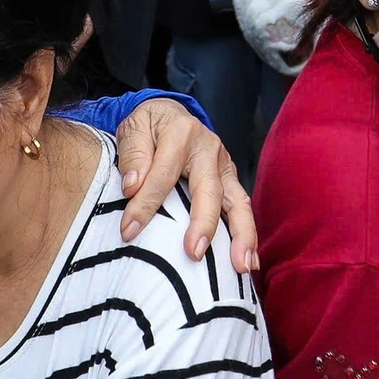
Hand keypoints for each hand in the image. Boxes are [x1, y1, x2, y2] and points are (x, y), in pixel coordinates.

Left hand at [114, 96, 257, 269]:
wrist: (170, 113)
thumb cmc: (149, 126)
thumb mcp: (133, 127)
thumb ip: (132, 154)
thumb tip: (132, 186)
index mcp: (181, 132)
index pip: (163, 174)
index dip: (145, 204)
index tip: (128, 231)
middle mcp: (209, 148)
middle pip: (210, 189)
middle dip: (203, 222)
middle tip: (193, 252)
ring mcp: (224, 166)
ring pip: (238, 202)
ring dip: (242, 235)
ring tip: (241, 265)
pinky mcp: (230, 181)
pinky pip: (242, 209)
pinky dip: (248, 235)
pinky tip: (249, 261)